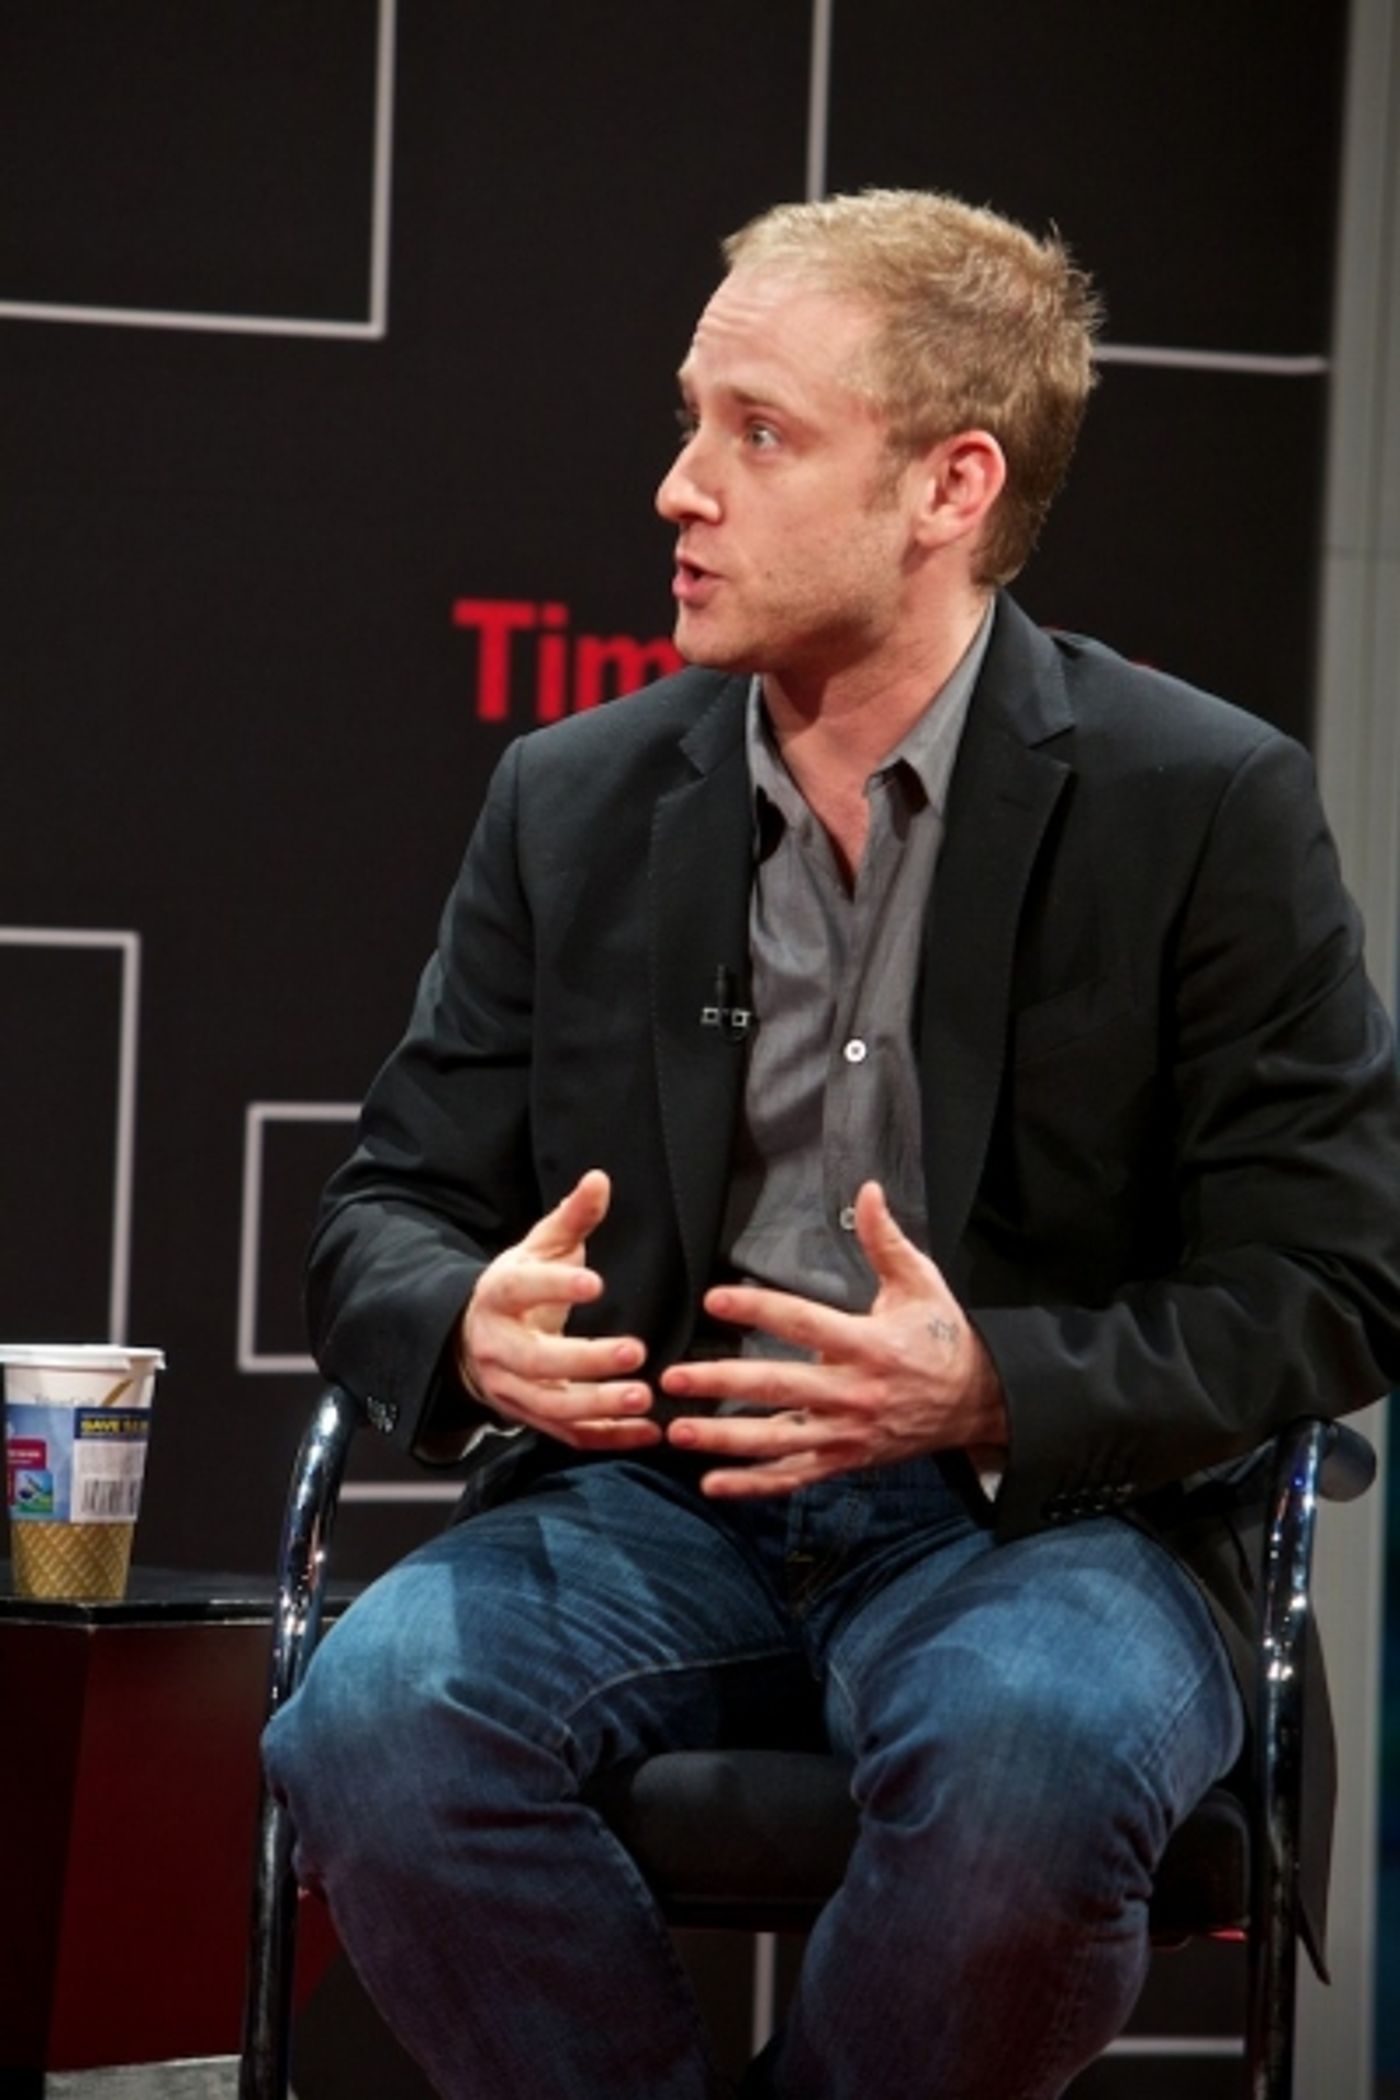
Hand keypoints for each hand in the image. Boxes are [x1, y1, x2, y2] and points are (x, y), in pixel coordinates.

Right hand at [457, 1169, 658, 1450]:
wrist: (473, 1341)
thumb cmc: (518, 1287)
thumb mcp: (538, 1246)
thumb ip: (572, 1217)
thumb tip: (599, 1178)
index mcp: (499, 1295)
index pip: (523, 1289)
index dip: (556, 1287)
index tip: (597, 1284)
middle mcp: (498, 1347)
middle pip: (537, 1361)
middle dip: (587, 1361)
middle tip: (637, 1351)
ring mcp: (511, 1389)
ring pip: (551, 1406)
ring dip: (599, 1405)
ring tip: (643, 1398)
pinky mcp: (530, 1418)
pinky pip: (568, 1435)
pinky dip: (607, 1438)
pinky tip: (647, 1432)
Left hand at [659, 1181, 1005, 1495]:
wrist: (978, 1401)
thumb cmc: (942, 1337)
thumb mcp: (921, 1283)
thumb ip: (887, 1240)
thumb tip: (868, 1191)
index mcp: (870, 1344)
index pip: (803, 1322)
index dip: (757, 1309)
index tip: (714, 1299)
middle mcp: (855, 1393)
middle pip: (779, 1386)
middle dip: (722, 1383)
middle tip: (674, 1376)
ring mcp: (848, 1433)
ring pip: (778, 1440)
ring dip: (725, 1439)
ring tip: (679, 1431)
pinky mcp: (845, 1460)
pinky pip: (794, 1476)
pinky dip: (753, 1484)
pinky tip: (713, 1483)